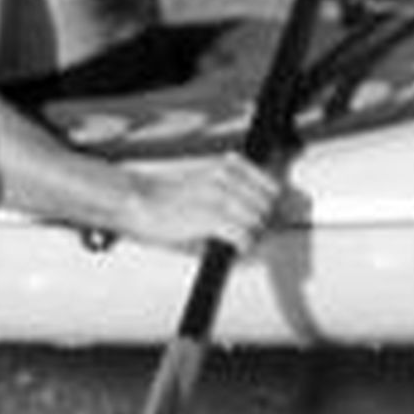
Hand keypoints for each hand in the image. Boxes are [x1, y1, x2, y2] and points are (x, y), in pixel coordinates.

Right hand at [120, 154, 281, 252]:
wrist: (139, 200)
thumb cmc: (168, 195)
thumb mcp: (205, 179)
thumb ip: (233, 186)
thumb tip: (260, 207)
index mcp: (227, 166)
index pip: (270, 186)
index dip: (274, 205)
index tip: (274, 216)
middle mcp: (226, 178)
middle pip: (267, 205)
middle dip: (267, 222)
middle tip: (260, 233)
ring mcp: (219, 196)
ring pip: (258, 220)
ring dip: (256, 234)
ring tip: (247, 241)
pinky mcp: (210, 217)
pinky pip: (243, 235)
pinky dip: (244, 244)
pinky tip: (239, 247)